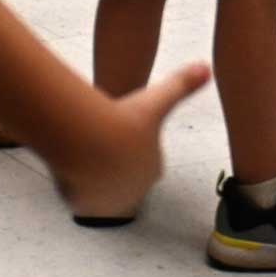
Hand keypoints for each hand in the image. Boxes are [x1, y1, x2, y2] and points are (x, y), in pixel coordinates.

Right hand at [53, 61, 210, 222]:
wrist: (90, 141)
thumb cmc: (122, 118)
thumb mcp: (157, 99)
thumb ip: (182, 84)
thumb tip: (206, 67)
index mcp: (153, 169)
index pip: (141, 161)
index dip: (125, 145)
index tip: (113, 132)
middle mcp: (136, 191)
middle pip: (116, 175)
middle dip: (106, 163)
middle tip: (93, 141)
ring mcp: (112, 203)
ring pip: (97, 187)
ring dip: (90, 177)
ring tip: (80, 153)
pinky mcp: (88, 209)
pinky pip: (79, 198)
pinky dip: (73, 187)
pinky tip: (69, 167)